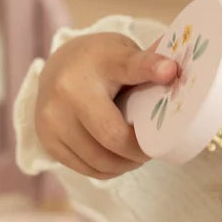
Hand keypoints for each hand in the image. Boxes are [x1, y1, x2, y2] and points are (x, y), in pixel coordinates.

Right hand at [35, 32, 175, 178]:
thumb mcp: (122, 51)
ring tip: (136, 155)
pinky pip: (86, 168)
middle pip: (113, 138)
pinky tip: (117, 159)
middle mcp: (65, 93)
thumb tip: (174, 71)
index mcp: (93, 66)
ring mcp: (52, 119)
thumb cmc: (99, 62)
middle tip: (153, 149)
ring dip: (125, 164)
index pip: (128, 67)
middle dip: (139, 151)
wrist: (57, 67)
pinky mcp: (47, 140)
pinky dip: (107, 170)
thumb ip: (147, 62)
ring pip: (100, 161)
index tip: (170, 71)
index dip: (151, 69)